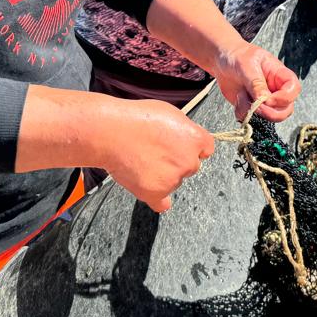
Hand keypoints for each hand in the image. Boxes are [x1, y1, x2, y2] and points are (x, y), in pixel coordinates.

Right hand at [95, 97, 215, 212]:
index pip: (206, 149)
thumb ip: (184, 129)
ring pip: (173, 181)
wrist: (111, 132)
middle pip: (189, 166)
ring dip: (163, 176)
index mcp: (195, 139)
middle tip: (155, 151)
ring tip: (141, 160)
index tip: (180, 146)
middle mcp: (189, 161)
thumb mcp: (170, 112)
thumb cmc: (137, 118)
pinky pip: (162, 203)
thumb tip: (187, 138)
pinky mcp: (155, 193)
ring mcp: (173, 180)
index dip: (192, 147)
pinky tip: (150, 188)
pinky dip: (157, 198)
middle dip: (177, 161)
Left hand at [212, 42, 300, 123]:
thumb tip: (265, 100)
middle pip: (286, 109)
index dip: (284, 98)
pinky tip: (237, 101)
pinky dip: (243, 115)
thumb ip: (256, 82)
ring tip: (241, 97)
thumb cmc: (238, 56)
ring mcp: (265, 100)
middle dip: (270, 113)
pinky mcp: (253, 107)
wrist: (223, 60)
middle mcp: (276, 89)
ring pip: (270, 117)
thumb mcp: (246, 65)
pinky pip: (254, 119)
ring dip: (254, 113)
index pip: (294, 89)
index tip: (268, 99)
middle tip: (254, 106)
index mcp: (279, 74)